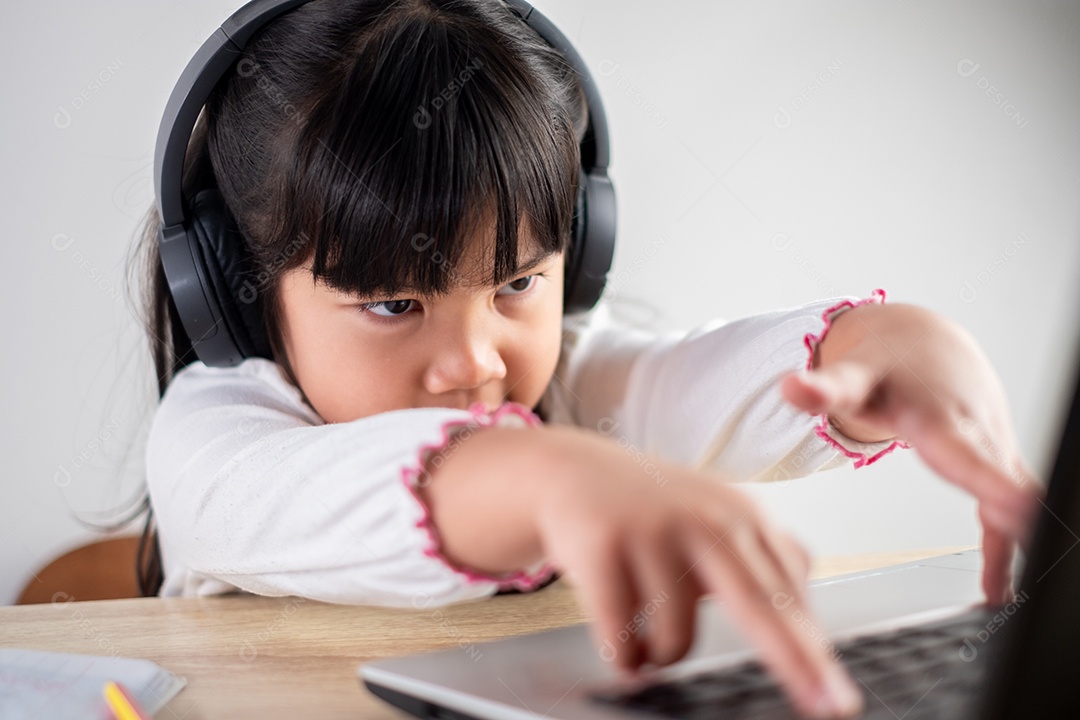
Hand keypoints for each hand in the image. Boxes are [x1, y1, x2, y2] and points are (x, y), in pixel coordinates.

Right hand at [534, 447, 863, 717]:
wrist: (572, 472)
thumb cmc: (652, 506)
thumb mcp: (716, 513)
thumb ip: (764, 556)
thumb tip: (810, 617)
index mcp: (742, 516)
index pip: (789, 594)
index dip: (815, 652)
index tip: (838, 699)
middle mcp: (704, 520)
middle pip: (759, 607)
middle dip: (796, 663)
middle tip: (827, 708)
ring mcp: (653, 533)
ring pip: (677, 639)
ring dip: (663, 657)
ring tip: (650, 643)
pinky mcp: (603, 549)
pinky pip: (623, 638)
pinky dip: (625, 657)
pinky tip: (623, 648)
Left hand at [780, 302, 1042, 602]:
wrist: (929, 344)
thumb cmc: (893, 363)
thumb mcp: (855, 374)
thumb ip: (824, 388)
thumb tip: (790, 388)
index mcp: (936, 417)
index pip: (963, 452)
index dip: (989, 479)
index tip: (1017, 504)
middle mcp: (971, 433)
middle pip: (999, 476)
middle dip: (1018, 508)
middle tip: (1028, 538)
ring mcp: (988, 448)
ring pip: (1013, 492)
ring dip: (1023, 533)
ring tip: (1014, 588)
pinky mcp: (993, 462)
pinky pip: (1003, 508)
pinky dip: (1004, 545)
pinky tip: (996, 588)